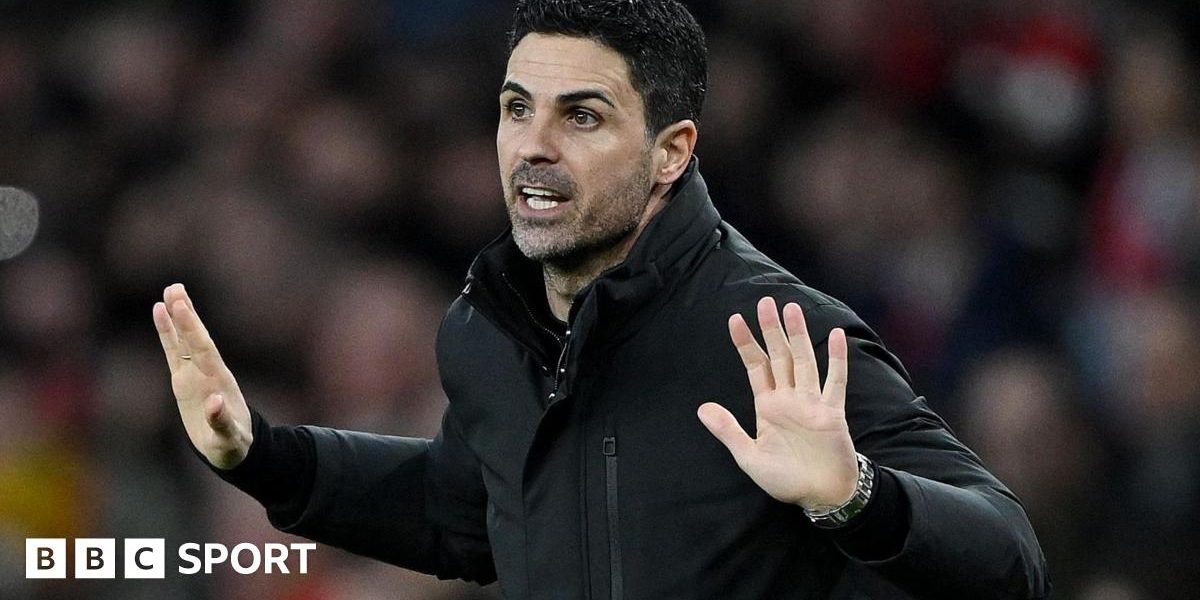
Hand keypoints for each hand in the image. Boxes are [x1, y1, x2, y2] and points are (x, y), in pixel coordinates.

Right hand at [152, 283, 252, 469]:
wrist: (233, 446)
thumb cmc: (232, 443)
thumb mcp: (228, 437)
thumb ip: (221, 421)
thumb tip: (215, 403)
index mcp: (217, 381)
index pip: (203, 349)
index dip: (192, 328)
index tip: (181, 306)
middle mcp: (206, 372)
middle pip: (194, 339)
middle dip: (185, 315)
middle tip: (175, 288)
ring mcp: (195, 374)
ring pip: (184, 341)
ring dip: (177, 318)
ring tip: (170, 291)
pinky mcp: (184, 379)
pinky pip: (174, 352)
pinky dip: (168, 333)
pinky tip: (161, 312)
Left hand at [698, 297, 858, 511]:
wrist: (820, 495)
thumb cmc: (786, 478)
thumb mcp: (749, 456)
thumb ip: (728, 430)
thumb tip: (702, 408)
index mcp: (768, 406)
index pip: (755, 367)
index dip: (746, 344)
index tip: (735, 319)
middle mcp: (790, 398)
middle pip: (779, 356)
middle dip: (771, 330)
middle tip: (765, 302)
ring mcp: (811, 403)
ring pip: (804, 361)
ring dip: (798, 336)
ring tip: (791, 309)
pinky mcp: (832, 413)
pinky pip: (835, 382)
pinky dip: (837, 360)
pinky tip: (836, 337)